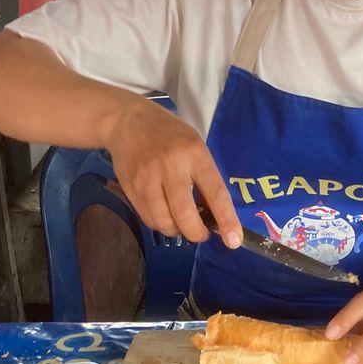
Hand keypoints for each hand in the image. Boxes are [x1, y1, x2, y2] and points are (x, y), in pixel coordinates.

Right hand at [102, 98, 240, 246]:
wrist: (129, 122)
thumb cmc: (171, 136)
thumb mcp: (196, 148)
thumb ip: (206, 179)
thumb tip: (216, 216)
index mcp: (194, 154)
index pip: (214, 192)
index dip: (226, 219)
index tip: (234, 240)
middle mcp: (170, 166)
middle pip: (184, 213)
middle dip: (197, 232)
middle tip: (202, 233)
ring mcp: (146, 178)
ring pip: (163, 221)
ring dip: (177, 231)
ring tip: (183, 223)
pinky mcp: (129, 188)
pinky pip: (148, 219)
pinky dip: (161, 224)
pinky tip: (166, 215)